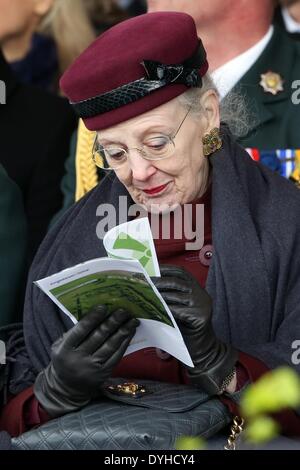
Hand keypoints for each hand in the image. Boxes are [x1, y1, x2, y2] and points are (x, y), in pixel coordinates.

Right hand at [34, 306, 138, 416]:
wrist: (68, 387)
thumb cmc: (65, 358)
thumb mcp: (60, 345)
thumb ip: (73, 332)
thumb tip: (93, 314)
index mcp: (64, 349)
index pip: (80, 331)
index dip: (92, 318)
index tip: (103, 306)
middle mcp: (78, 359)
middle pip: (98, 337)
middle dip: (112, 322)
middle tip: (123, 310)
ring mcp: (92, 367)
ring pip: (110, 346)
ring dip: (123, 331)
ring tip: (132, 320)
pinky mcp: (104, 373)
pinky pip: (116, 355)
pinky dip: (124, 343)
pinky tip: (130, 332)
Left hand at [153, 265, 236, 394]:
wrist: (202, 350)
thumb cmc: (185, 328)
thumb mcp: (178, 308)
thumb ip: (169, 296)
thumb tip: (147, 285)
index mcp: (196, 287)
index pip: (180, 272)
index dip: (165, 268)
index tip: (149, 268)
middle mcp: (201, 293)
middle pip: (176, 282)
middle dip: (157, 281)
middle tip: (141, 282)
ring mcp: (202, 305)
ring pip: (175, 296)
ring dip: (157, 296)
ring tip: (143, 295)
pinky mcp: (201, 317)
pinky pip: (178, 311)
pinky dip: (164, 310)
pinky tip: (152, 310)